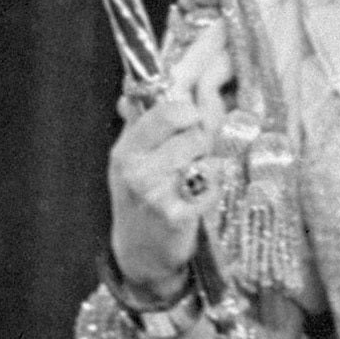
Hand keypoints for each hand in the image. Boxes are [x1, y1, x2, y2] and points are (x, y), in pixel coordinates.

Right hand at [105, 60, 236, 289]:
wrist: (140, 253)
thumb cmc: (139, 200)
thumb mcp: (129, 160)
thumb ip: (137, 121)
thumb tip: (132, 85)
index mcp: (126, 151)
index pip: (166, 111)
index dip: (188, 109)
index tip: (192, 117)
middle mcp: (138, 171)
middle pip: (194, 133)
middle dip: (201, 140)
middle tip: (193, 155)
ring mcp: (157, 195)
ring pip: (206, 157)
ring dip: (208, 164)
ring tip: (193, 179)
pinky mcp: (178, 216)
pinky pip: (213, 185)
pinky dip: (213, 189)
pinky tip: (198, 198)